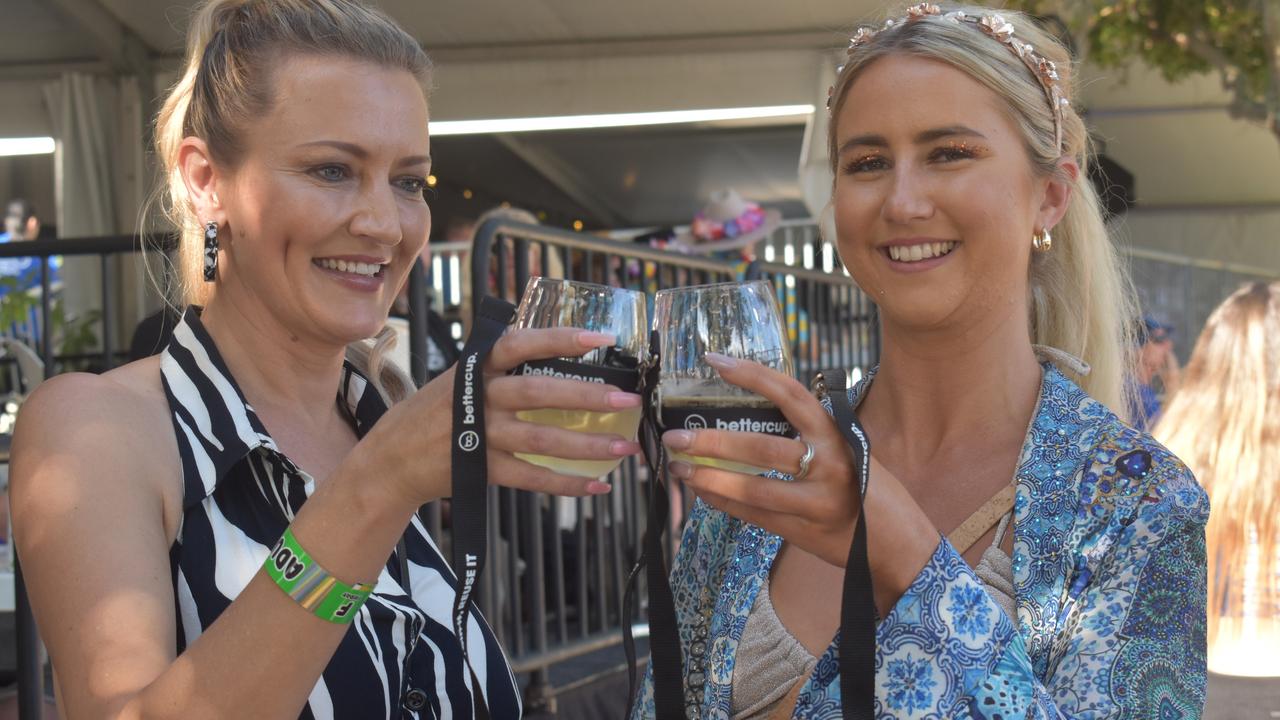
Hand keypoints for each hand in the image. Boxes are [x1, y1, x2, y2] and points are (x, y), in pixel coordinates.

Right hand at [364, 326, 642, 507]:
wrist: (389, 459)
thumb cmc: (433, 412)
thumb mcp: (458, 377)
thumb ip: (498, 364)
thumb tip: (550, 343)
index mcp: (476, 368)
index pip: (520, 344)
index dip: (559, 339)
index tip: (601, 338)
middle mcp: (478, 399)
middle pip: (538, 393)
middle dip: (587, 397)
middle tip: (628, 400)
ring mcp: (479, 437)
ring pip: (541, 440)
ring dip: (587, 445)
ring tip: (624, 447)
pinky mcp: (481, 470)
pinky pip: (531, 479)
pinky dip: (566, 483)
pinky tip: (597, 484)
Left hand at [662, 353, 860, 567]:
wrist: (898, 545)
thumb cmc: (871, 490)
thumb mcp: (850, 450)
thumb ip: (811, 434)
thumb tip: (754, 413)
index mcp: (838, 435)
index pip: (791, 395)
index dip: (752, 375)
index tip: (716, 361)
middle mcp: (830, 465)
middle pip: (761, 447)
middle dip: (712, 441)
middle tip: (677, 436)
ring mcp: (817, 503)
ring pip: (753, 489)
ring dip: (710, 478)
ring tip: (679, 469)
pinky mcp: (805, 532)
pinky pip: (755, 516)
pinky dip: (725, 503)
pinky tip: (703, 493)